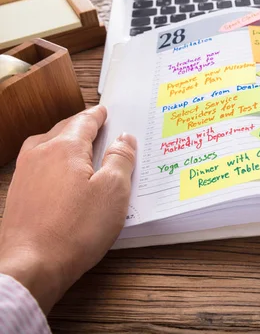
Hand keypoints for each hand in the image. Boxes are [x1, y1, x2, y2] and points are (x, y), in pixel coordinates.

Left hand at [0, 105, 135, 312]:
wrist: (32, 266)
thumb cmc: (74, 230)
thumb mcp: (113, 192)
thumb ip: (120, 160)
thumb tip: (124, 139)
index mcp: (64, 149)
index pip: (84, 122)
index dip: (97, 116)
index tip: (103, 111)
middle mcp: (39, 155)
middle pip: (62, 130)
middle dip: (80, 126)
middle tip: (95, 124)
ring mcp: (24, 175)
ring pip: (45, 146)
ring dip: (63, 142)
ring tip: (77, 147)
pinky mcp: (17, 195)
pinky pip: (37, 166)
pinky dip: (52, 162)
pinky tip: (60, 176)